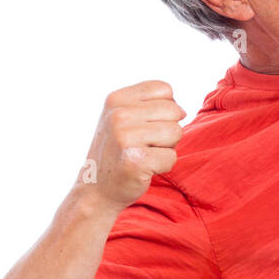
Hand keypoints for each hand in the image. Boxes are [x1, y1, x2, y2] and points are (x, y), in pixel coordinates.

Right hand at [76, 80, 185, 211]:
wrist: (96, 190)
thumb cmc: (119, 151)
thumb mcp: (124, 117)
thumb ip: (151, 104)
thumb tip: (182, 111)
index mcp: (116, 99)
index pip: (164, 89)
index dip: (165, 108)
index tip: (146, 125)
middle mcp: (118, 115)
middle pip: (174, 111)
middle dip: (167, 130)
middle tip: (145, 144)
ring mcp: (125, 138)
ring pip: (176, 132)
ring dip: (166, 148)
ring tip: (144, 154)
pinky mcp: (136, 161)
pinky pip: (172, 157)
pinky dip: (163, 166)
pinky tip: (144, 169)